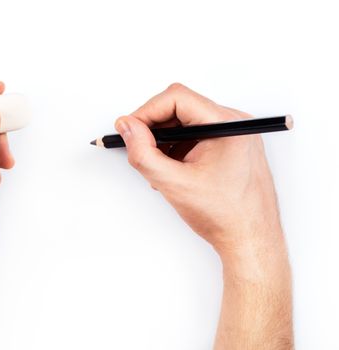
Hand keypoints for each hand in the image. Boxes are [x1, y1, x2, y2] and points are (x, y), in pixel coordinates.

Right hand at [115, 83, 292, 348]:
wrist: (251, 241)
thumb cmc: (225, 215)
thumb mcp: (173, 183)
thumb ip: (143, 152)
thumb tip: (127, 127)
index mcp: (227, 125)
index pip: (176, 98)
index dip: (147, 111)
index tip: (130, 129)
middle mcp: (234, 124)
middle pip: (181, 107)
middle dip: (155, 128)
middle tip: (139, 149)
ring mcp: (234, 135)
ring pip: (187, 122)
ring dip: (166, 140)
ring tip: (160, 169)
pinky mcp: (231, 146)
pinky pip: (197, 135)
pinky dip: (178, 149)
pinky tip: (174, 171)